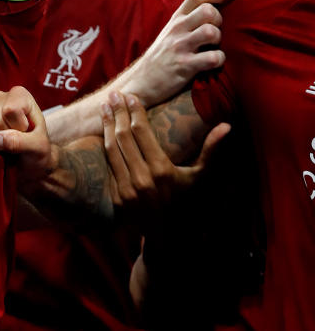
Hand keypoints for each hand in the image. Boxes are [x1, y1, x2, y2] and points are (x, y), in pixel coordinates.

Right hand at [0, 85, 54, 182]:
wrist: (28, 162)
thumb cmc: (37, 150)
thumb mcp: (38, 148)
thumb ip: (20, 142)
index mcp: (19, 95)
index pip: (10, 110)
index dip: (16, 127)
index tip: (25, 132)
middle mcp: (0, 96)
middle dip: (4, 136)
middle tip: (15, 139)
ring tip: (6, 141)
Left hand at [103, 91, 229, 220]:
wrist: (168, 237)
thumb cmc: (187, 201)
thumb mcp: (200, 178)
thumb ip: (211, 150)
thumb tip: (227, 125)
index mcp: (162, 171)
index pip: (141, 132)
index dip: (134, 111)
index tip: (130, 96)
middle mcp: (142, 179)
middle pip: (123, 136)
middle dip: (117, 112)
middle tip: (114, 94)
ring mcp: (126, 190)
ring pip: (111, 149)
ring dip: (106, 125)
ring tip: (105, 106)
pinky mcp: (116, 198)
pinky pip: (108, 166)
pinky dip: (104, 146)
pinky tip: (102, 131)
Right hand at [120, 0, 225, 106]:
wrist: (141, 81)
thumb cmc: (163, 55)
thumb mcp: (172, 31)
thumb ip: (191, 19)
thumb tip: (219, 8)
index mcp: (177, 18)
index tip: (224, 4)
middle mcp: (178, 28)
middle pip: (208, 10)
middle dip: (220, 21)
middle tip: (216, 32)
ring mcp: (180, 46)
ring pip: (210, 32)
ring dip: (219, 41)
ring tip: (214, 47)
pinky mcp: (184, 66)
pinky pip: (212, 58)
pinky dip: (219, 61)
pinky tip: (213, 63)